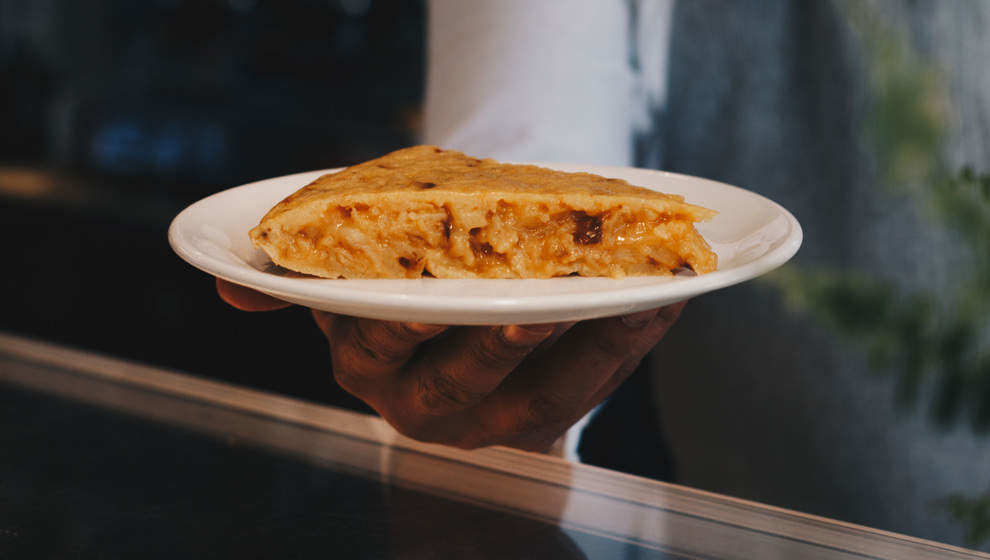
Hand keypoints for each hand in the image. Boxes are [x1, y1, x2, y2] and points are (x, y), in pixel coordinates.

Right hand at [216, 278, 684, 450]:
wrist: (452, 346)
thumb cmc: (403, 298)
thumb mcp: (350, 288)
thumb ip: (304, 283)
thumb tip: (228, 286)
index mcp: (374, 361)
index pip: (383, 339)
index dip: (404, 320)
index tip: (430, 292)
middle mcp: (430, 401)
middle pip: (467, 376)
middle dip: (505, 339)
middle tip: (544, 298)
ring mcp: (497, 415)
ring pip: (546, 394)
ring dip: (591, 347)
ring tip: (632, 298)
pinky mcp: (554, 415)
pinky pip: (596, 385)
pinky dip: (629, 344)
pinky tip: (663, 302)